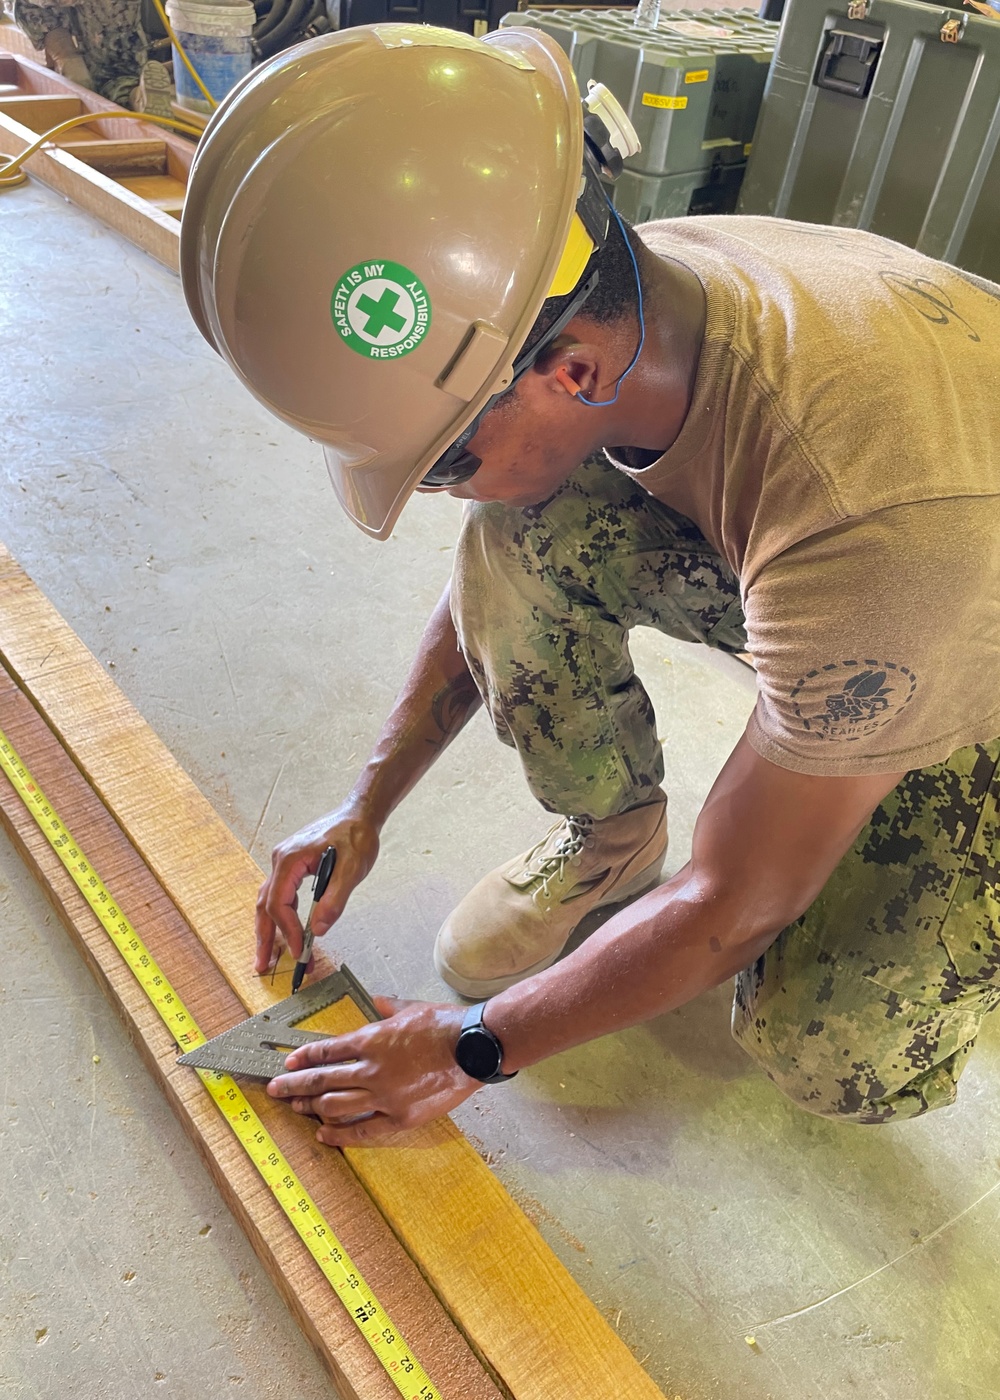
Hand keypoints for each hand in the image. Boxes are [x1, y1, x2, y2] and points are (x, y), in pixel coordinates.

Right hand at [255, 802, 379, 974]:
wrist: (359, 814)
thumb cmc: (356, 834)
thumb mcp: (352, 869)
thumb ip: (334, 900)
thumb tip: (317, 930)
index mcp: (290, 859)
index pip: (279, 903)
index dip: (287, 931)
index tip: (299, 950)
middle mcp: (281, 861)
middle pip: (265, 906)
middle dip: (264, 937)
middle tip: (263, 965)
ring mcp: (285, 863)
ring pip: (269, 902)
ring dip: (270, 930)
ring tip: (270, 956)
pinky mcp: (293, 867)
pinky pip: (280, 895)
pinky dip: (281, 916)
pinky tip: (286, 932)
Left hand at [266, 996, 479, 1144]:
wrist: (473, 1047)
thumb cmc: (444, 1025)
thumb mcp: (411, 1008)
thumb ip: (389, 1007)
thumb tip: (378, 1001)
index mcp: (371, 1040)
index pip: (326, 1051)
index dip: (303, 1058)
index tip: (287, 1062)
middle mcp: (370, 1069)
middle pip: (321, 1080)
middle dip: (293, 1084)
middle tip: (275, 1089)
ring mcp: (384, 1096)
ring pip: (334, 1104)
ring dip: (310, 1106)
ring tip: (295, 1108)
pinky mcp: (400, 1117)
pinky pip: (361, 1129)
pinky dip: (339, 1133)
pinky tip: (323, 1133)